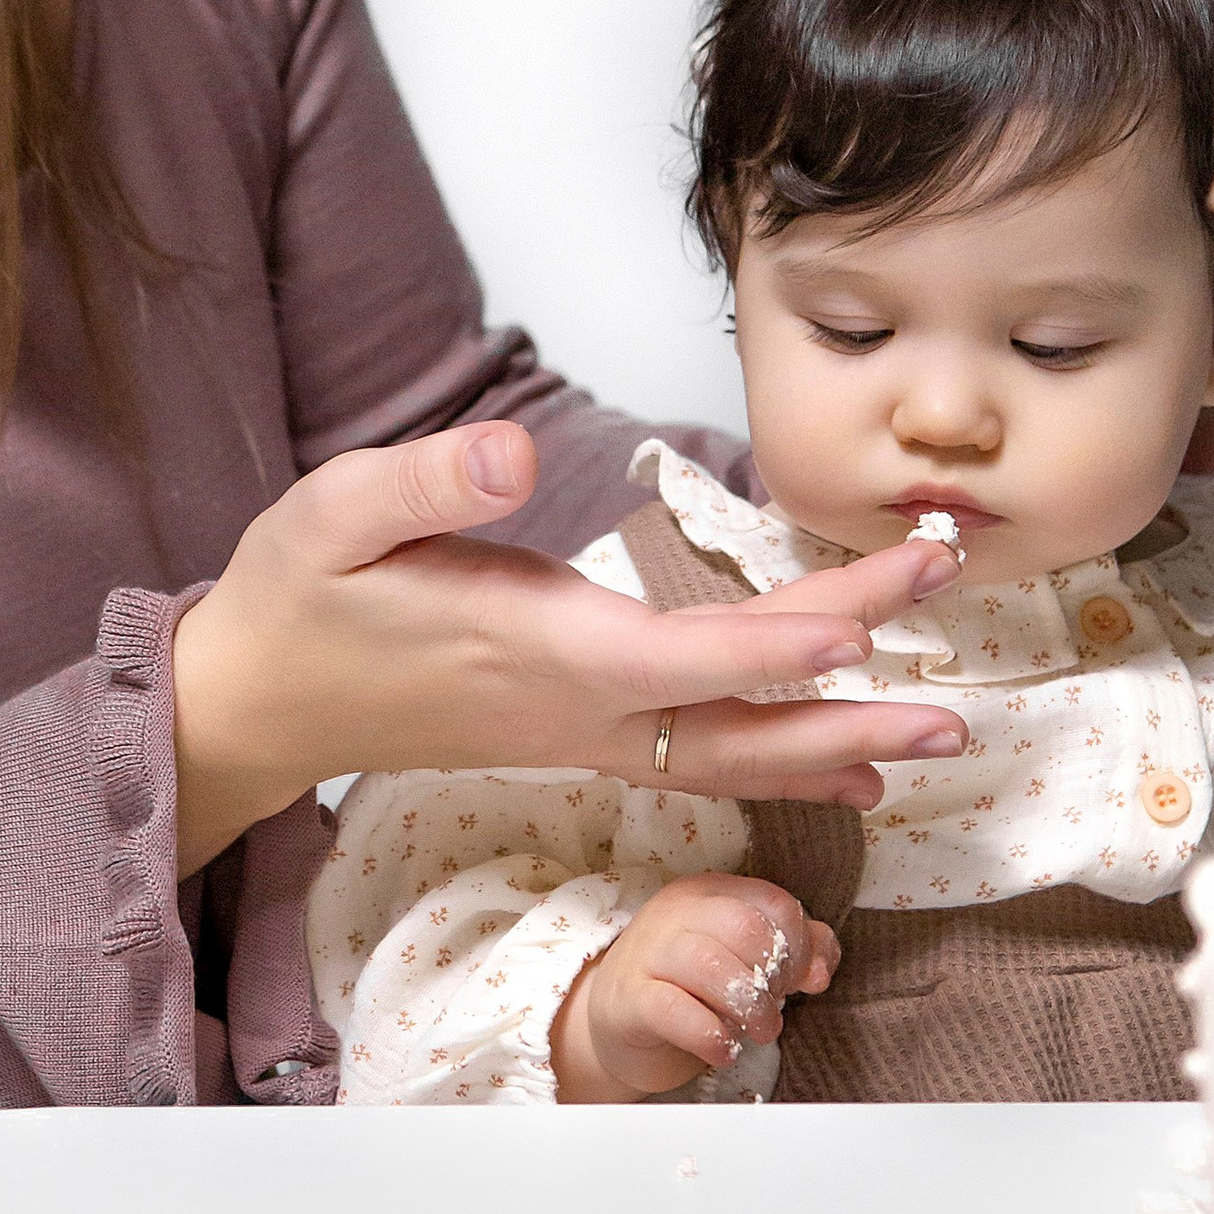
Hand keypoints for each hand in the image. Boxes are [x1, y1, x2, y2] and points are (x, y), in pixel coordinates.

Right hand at [170, 420, 963, 872]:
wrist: (255, 697)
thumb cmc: (299, 597)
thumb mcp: (336, 513)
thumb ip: (428, 483)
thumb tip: (514, 450)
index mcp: (534, 650)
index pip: (684, 657)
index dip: (782, 643)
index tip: (872, 621)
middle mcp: (575, 709)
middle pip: (738, 727)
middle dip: (853, 709)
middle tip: (959, 698)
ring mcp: (579, 735)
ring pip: (730, 758)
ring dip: (837, 748)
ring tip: (938, 738)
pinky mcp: (576, 734)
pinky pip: (701, 762)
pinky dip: (783, 760)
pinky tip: (844, 763)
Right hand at [551, 876, 832, 1102]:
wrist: (618, 1022)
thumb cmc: (690, 988)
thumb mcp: (741, 960)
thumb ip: (791, 953)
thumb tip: (821, 968)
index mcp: (711, 894)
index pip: (773, 903)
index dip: (799, 947)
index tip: (796, 982)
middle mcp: (677, 914)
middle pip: (744, 927)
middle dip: (774, 977)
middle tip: (774, 1011)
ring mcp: (649, 953)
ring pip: (708, 963)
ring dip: (749, 1007)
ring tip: (758, 1032)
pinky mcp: (630, 999)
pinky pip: (674, 1011)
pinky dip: (710, 1035)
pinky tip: (723, 1050)